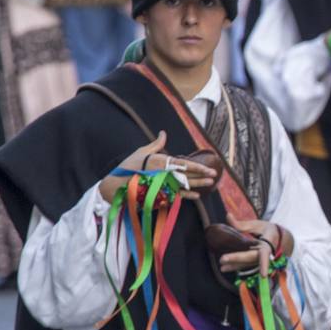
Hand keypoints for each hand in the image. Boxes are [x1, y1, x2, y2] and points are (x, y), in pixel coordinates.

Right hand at [97, 131, 217, 202]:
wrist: (116, 184)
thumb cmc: (128, 166)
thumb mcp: (142, 152)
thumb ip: (156, 144)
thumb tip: (164, 133)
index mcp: (160, 162)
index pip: (183, 164)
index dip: (197, 167)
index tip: (209, 167)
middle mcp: (163, 174)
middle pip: (186, 175)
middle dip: (201, 176)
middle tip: (214, 176)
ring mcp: (161, 186)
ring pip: (184, 186)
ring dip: (197, 185)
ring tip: (210, 184)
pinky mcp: (158, 195)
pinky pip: (176, 196)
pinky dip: (186, 196)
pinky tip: (197, 195)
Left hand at [217, 218, 291, 277]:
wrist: (278, 239)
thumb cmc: (267, 230)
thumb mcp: (257, 224)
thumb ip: (242, 224)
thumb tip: (227, 215)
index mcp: (268, 242)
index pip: (265, 253)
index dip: (264, 264)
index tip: (263, 274)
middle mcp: (265, 253)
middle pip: (252, 258)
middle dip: (238, 259)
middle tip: (223, 259)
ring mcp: (260, 259)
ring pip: (248, 264)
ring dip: (235, 266)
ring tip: (222, 268)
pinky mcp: (255, 262)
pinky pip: (245, 265)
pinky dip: (235, 266)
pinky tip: (225, 267)